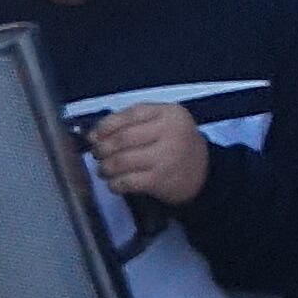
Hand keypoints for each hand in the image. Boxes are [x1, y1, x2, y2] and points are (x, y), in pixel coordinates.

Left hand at [88, 101, 209, 206]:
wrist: (204, 173)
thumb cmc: (175, 144)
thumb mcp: (161, 122)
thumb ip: (130, 122)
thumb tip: (93, 135)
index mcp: (169, 113)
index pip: (129, 115)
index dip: (105, 126)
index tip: (93, 136)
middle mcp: (170, 132)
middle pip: (122, 139)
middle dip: (102, 148)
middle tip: (97, 154)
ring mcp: (166, 157)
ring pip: (121, 161)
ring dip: (105, 167)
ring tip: (104, 170)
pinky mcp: (161, 180)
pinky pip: (127, 181)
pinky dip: (114, 183)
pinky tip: (114, 183)